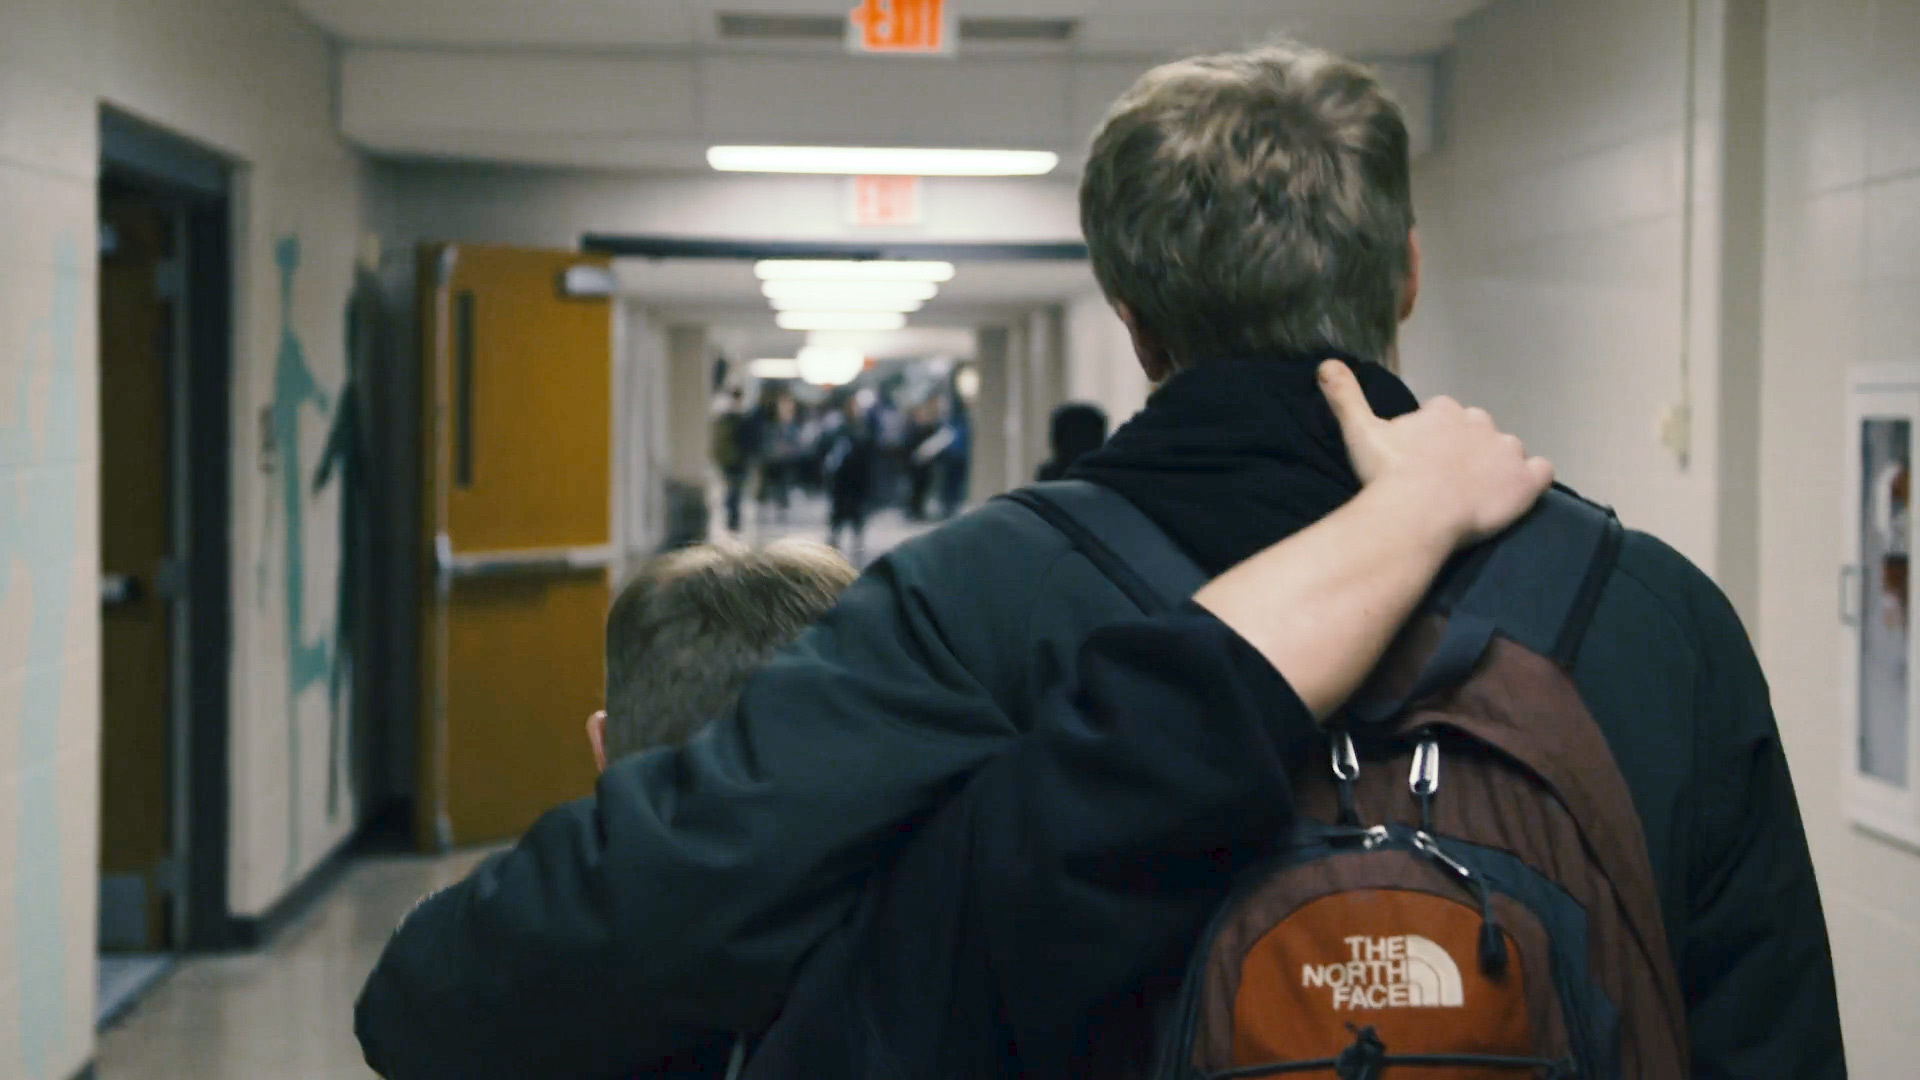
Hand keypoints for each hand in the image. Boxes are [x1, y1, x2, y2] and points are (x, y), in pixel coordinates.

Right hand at [1319, 360, 1552, 545]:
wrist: (1416, 514)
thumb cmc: (1387, 474)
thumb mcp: (1359, 432)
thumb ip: (1345, 396)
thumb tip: (1325, 363)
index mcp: (1443, 410)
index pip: (1443, 413)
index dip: (1434, 436)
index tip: (1421, 458)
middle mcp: (1480, 422)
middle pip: (1478, 430)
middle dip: (1467, 448)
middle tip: (1446, 478)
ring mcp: (1507, 451)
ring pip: (1508, 450)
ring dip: (1497, 464)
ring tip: (1477, 492)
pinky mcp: (1526, 480)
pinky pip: (1542, 471)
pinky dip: (1533, 479)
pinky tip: (1515, 494)